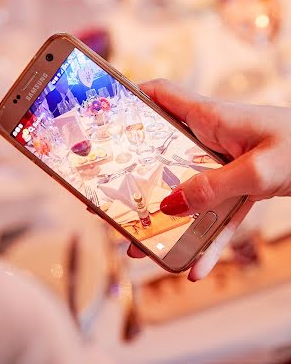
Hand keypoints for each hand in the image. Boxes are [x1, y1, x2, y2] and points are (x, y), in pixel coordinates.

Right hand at [128, 79, 290, 280]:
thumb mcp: (257, 170)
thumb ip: (214, 187)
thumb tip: (169, 206)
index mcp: (210, 117)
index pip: (161, 95)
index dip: (132, 100)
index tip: (106, 121)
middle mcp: (212, 137)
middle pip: (163, 152)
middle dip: (135, 176)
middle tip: (110, 199)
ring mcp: (225, 162)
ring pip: (186, 190)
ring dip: (165, 218)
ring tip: (140, 246)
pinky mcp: (241, 185)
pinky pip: (217, 214)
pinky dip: (208, 239)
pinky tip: (196, 268)